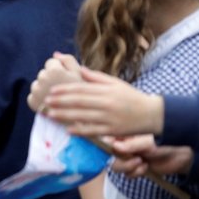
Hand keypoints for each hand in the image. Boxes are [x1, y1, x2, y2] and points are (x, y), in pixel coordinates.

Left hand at [28, 52, 81, 111]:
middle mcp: (42, 79)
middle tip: (62, 89)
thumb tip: (55, 53)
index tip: (66, 79)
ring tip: (57, 98)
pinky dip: (39, 98)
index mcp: (54, 71)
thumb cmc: (81, 95)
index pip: (51, 62)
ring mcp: (36, 90)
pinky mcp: (31, 101)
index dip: (60, 70)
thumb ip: (68, 60)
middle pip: (44, 73)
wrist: (78, 119)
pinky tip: (49, 104)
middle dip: (51, 78)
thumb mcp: (80, 75)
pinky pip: (33, 95)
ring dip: (44, 88)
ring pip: (38, 84)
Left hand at [42, 66, 163, 135]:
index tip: (51, 91)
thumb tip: (78, 68)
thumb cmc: (132, 96)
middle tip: (45, 102)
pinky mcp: (113, 131)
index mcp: (106, 91)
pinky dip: (80, 131)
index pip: (81, 89)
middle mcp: (106, 104)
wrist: (153, 114)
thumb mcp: (115, 83)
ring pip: (83, 117)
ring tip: (50, 115)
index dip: (65, 90)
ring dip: (65, 116)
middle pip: (79, 102)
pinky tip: (68, 130)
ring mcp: (110, 118)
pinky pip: (94, 131)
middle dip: (60, 102)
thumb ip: (95, 77)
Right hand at [109, 134, 193, 177]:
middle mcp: (124, 145)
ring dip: (127, 167)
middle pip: (109, 154)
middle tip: (133, 158)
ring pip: (117, 165)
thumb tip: (114, 147)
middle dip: (120, 158)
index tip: (112, 149)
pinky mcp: (137, 167)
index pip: (106, 138)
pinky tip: (145, 167)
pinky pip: (128, 174)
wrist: (181, 154)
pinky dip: (135, 173)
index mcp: (124, 133)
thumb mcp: (148, 141)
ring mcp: (130, 156)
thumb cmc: (165, 140)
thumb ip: (131, 144)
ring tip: (140, 163)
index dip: (105, 145)